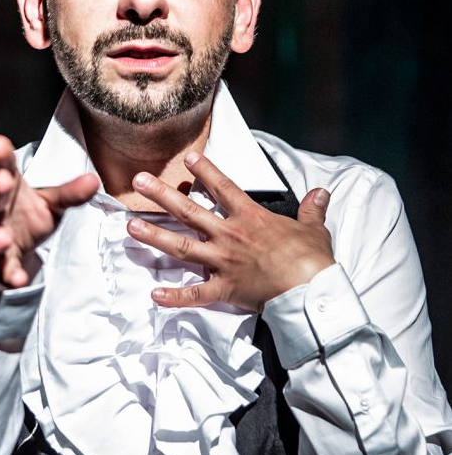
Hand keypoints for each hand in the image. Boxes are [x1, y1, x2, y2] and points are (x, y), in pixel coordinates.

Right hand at [0, 134, 98, 288]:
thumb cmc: (21, 216)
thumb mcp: (48, 202)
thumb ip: (68, 193)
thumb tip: (94, 180)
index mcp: (4, 187)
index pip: (1, 168)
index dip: (0, 156)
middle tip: (3, 181)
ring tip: (2, 238)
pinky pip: (0, 270)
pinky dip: (8, 274)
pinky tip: (17, 279)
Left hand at [126, 151, 334, 312]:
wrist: (311, 290)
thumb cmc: (313, 258)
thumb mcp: (314, 228)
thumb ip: (312, 209)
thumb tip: (322, 192)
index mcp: (250, 218)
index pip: (223, 187)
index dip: (205, 170)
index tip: (188, 158)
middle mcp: (230, 235)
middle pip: (189, 211)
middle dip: (161, 195)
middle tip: (138, 182)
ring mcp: (223, 262)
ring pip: (182, 246)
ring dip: (155, 236)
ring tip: (130, 227)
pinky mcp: (225, 289)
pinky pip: (195, 294)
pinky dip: (175, 297)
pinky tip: (154, 295)